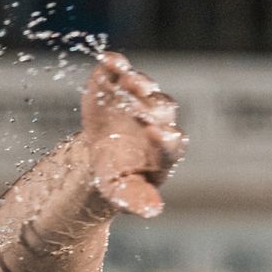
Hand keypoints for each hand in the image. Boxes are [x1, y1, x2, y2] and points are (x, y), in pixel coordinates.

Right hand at [80, 53, 185, 218]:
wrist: (98, 158)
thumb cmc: (118, 179)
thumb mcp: (125, 194)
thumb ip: (138, 200)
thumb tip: (152, 211)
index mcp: (165, 149)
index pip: (173, 142)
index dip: (166, 138)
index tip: (157, 134)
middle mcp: (158, 119)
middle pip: (163, 109)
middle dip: (153, 105)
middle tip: (142, 103)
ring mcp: (139, 98)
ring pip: (145, 87)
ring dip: (137, 81)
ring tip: (126, 78)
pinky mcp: (118, 84)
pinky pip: (120, 71)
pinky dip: (114, 65)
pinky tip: (107, 60)